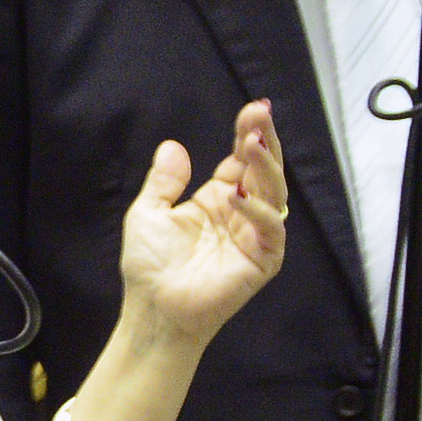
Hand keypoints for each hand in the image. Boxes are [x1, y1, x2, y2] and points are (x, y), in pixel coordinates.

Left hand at [117, 102, 291, 347]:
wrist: (153, 310)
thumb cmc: (150, 267)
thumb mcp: (148, 214)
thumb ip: (164, 181)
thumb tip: (172, 147)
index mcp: (217, 200)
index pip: (241, 161)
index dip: (248, 135)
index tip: (252, 110)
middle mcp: (241, 213)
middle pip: (263, 170)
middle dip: (264, 142)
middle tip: (260, 116)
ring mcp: (254, 235)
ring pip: (274, 192)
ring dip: (265, 167)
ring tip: (251, 144)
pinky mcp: (262, 260)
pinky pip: (270, 229)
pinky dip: (258, 210)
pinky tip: (237, 197)